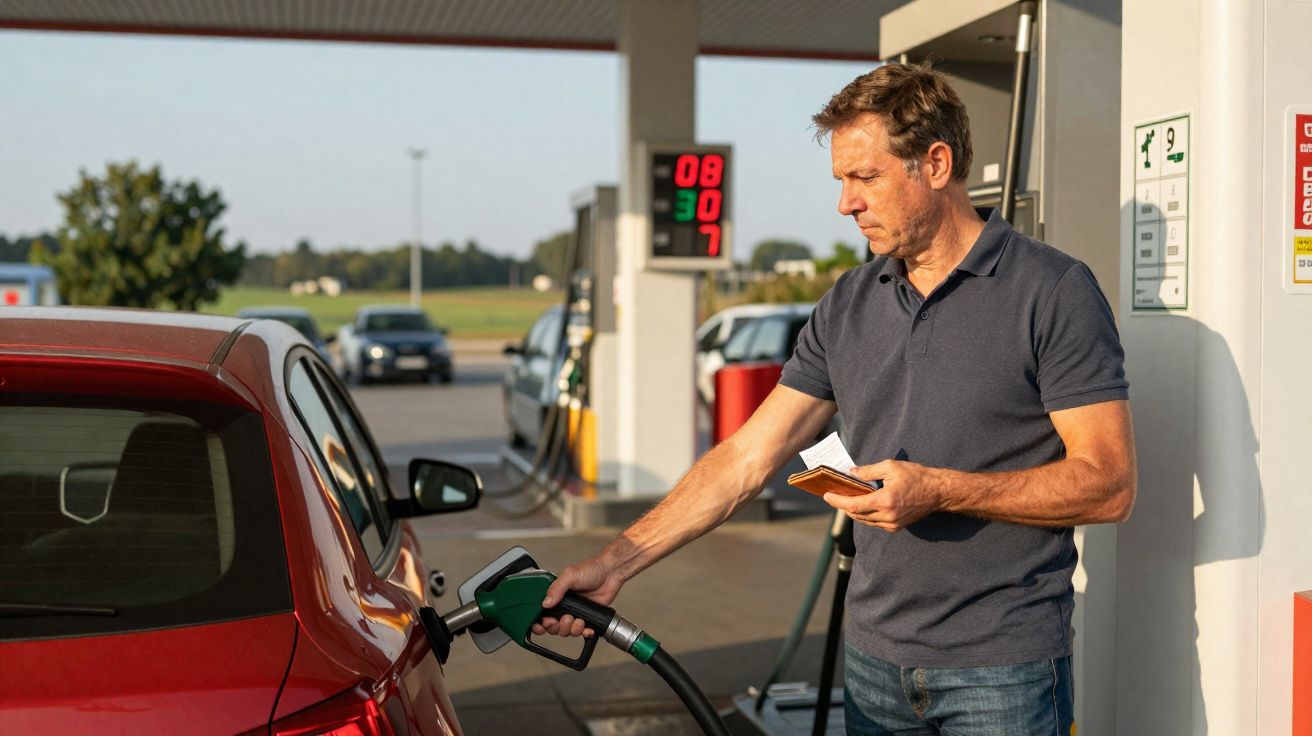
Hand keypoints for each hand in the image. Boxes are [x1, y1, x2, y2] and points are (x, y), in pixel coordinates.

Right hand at [530, 555, 624, 638]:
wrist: (610, 573)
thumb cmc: (591, 569)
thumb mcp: (570, 575)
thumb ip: (556, 588)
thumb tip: (545, 602)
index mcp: (556, 595)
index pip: (542, 613)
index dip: (540, 622)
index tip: (541, 626)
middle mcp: (564, 605)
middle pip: (553, 626)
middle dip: (557, 627)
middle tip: (566, 619)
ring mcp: (576, 612)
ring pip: (567, 631)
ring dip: (572, 629)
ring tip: (579, 620)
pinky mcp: (587, 617)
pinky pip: (582, 631)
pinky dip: (584, 632)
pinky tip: (587, 628)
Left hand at [824, 459, 943, 531]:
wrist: (937, 492)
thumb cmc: (916, 476)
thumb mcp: (891, 467)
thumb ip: (869, 471)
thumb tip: (852, 473)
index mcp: (885, 501)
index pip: (854, 505)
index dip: (838, 501)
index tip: (827, 496)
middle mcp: (887, 516)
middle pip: (857, 514)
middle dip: (843, 506)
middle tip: (834, 495)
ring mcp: (892, 524)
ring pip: (865, 520)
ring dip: (853, 511)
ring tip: (845, 499)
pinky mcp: (896, 527)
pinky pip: (874, 522)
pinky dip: (865, 514)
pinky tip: (861, 505)